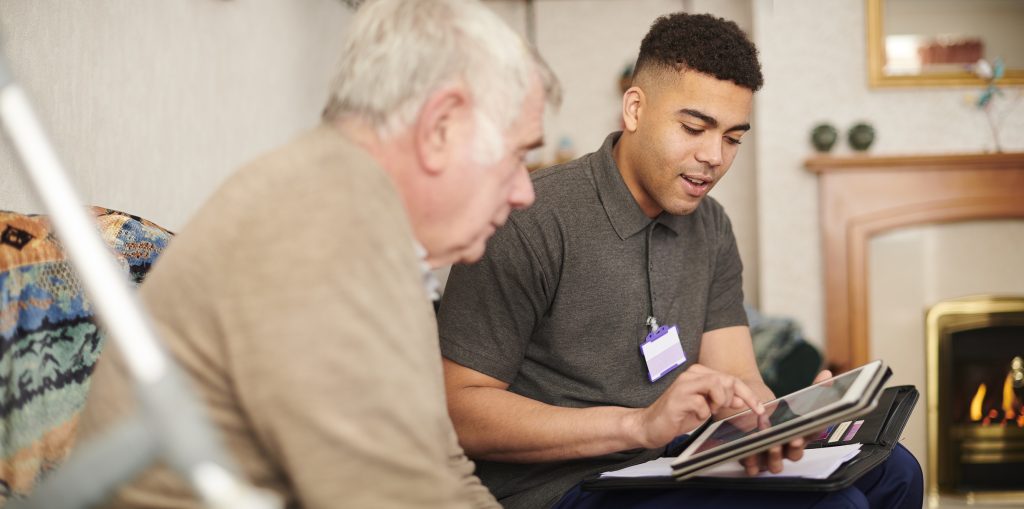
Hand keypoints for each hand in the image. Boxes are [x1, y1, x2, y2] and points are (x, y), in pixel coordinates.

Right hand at [626, 364, 763, 449]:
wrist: (650, 426)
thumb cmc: (677, 416)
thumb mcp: (705, 407)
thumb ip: (722, 400)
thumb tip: (741, 400)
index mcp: (699, 374)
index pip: (731, 379)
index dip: (748, 394)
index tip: (759, 409)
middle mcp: (691, 375)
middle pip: (726, 380)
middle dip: (732, 399)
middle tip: (722, 410)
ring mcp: (684, 384)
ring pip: (716, 385)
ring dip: (718, 403)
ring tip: (707, 411)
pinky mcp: (678, 398)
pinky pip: (702, 404)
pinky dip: (703, 414)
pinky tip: (693, 417)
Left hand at [739, 369, 832, 474]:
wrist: (751, 409)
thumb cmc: (779, 410)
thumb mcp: (796, 400)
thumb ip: (814, 388)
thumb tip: (827, 374)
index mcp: (801, 435)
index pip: (812, 436)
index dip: (813, 434)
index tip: (812, 428)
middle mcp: (787, 448)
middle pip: (795, 455)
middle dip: (794, 447)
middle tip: (792, 438)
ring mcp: (771, 456)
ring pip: (776, 465)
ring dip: (775, 456)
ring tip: (770, 444)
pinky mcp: (754, 460)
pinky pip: (754, 468)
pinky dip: (752, 464)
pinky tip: (749, 458)